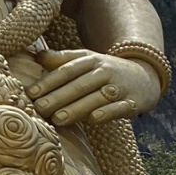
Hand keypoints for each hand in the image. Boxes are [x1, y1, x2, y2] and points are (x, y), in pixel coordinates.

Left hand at [26, 49, 162, 126]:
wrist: (145, 76)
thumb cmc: (105, 71)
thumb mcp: (86, 61)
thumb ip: (62, 59)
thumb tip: (36, 55)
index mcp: (91, 61)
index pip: (67, 70)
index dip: (49, 81)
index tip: (31, 93)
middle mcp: (105, 71)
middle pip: (79, 85)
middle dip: (59, 97)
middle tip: (39, 108)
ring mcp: (120, 87)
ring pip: (97, 98)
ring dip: (77, 108)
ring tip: (58, 119)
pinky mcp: (133, 102)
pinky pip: (120, 107)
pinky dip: (108, 112)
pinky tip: (94, 119)